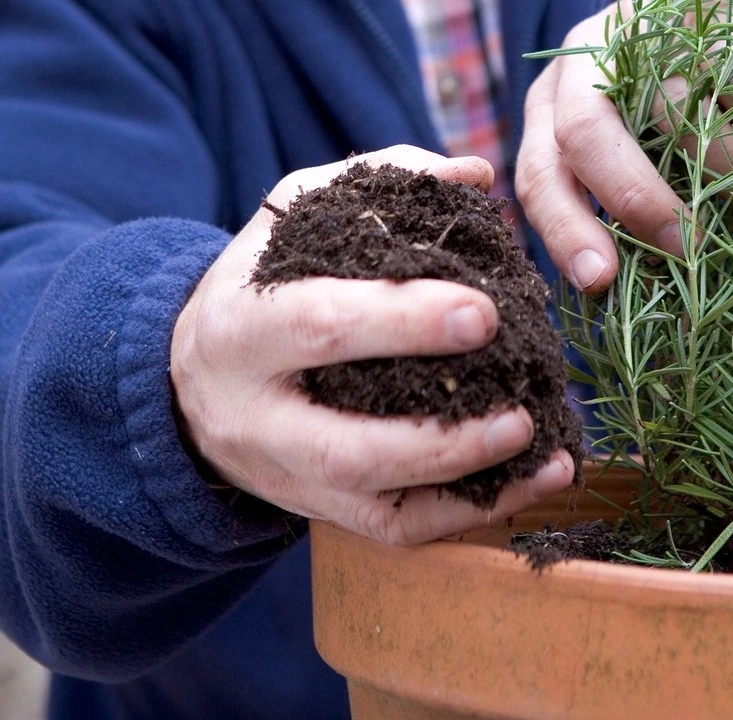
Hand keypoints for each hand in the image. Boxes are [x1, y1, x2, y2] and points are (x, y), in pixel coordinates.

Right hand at [171, 146, 575, 545]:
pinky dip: (473, 512)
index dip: (404, 323)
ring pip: (377, 504)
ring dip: (467, 479)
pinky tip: (534, 478)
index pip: (320, 327)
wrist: (192, 387)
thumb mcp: (294, 220)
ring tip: (538, 441)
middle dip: (439, 433)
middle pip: (345, 446)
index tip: (486, 312)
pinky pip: (400, 529)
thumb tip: (475, 175)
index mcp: (244, 328)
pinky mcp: (327, 512)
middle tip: (524, 398)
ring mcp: (293, 478)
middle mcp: (259, 418)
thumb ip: (378, 185)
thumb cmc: (264, 288)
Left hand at [516, 1, 732, 293]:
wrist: (683, 19)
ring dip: (727, 167)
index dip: (565, 231)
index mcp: (549, 113)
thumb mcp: (615, 159)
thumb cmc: (650, 117)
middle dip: (638, 198)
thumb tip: (613, 287)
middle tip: (689, 245)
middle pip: (586, 131)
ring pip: (674, 105)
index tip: (602, 280)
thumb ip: (607, 209)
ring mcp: (637, 32)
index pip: (539, 174)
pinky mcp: (696, 13)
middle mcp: (581, 67)